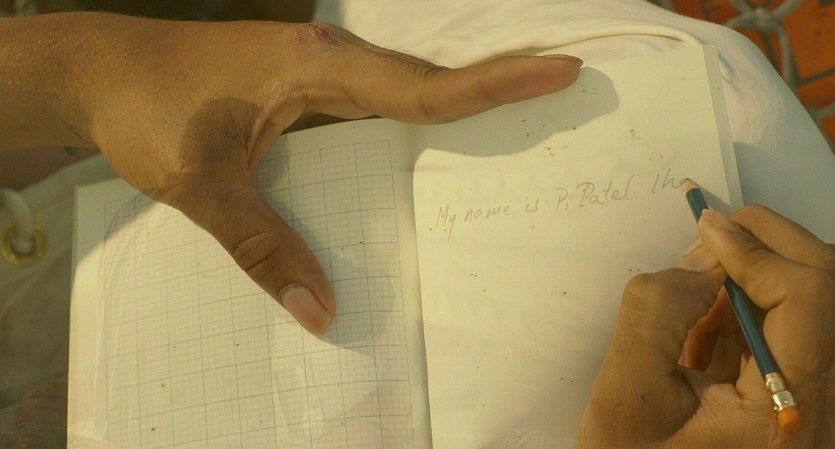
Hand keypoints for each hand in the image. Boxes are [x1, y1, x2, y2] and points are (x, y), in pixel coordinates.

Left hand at [1, 13, 580, 333]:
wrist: (98, 72)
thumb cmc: (147, 111)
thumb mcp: (203, 185)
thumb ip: (261, 247)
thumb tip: (320, 312)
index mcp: (316, 66)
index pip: (423, 86)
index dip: (496, 84)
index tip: (559, 70)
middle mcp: (327, 58)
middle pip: (428, 82)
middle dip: (495, 86)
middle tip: (559, 92)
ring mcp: (315, 69)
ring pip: (401, 92)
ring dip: (455, 103)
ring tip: (514, 116)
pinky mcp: (301, 87)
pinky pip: (371, 106)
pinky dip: (408, 122)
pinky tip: (421, 149)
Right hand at [576, 205, 834, 447]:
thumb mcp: (624, 391)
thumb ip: (657, 312)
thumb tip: (702, 257)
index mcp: (784, 416)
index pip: (809, 300)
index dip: (756, 252)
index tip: (704, 230)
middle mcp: (821, 408)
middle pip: (827, 290)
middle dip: (770, 245)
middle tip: (714, 230)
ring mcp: (817, 401)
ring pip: (817, 300)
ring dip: (764, 272)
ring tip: (702, 283)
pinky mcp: (802, 393)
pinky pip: (797, 324)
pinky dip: (758, 301)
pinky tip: (712, 313)